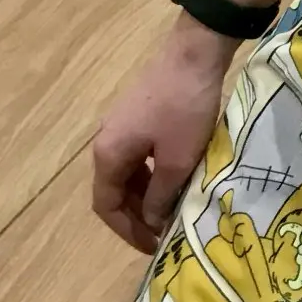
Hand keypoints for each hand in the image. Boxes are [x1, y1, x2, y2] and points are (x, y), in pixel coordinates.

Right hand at [91, 20, 233, 253]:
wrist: (195, 54)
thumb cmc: (185, 109)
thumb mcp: (177, 160)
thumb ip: (161, 195)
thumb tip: (152, 221)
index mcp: (108, 155)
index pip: (106, 206)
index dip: (127, 231)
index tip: (152, 246)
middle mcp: (107, 142)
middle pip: (114, 191)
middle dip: (137, 216)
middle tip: (165, 233)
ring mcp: (122, 128)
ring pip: (128, 175)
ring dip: (147, 197)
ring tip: (173, 211)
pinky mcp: (139, 117)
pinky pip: (139, 157)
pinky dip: (153, 176)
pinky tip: (176, 181)